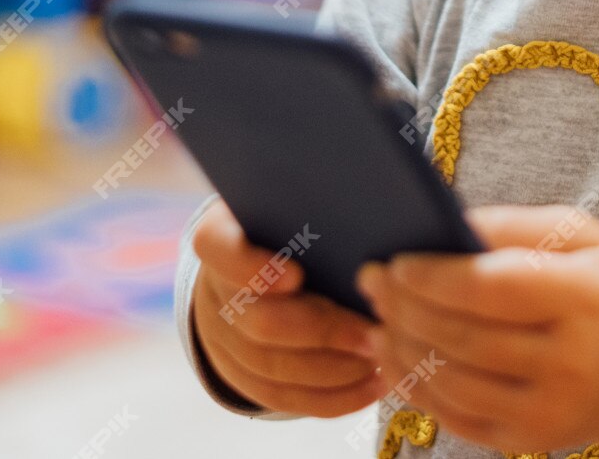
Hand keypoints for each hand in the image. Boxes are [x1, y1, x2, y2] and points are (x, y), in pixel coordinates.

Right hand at [188, 200, 382, 415]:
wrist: (248, 270)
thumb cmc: (288, 224)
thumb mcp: (291, 205)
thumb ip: (317, 206)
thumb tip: (375, 201)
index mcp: (222, 237)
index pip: (221, 250)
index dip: (253, 267)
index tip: (297, 276)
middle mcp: (215, 292)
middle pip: (259, 323)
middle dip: (322, 331)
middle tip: (373, 334)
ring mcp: (223, 340)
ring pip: (274, 368)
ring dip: (334, 370)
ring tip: (383, 358)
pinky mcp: (242, 377)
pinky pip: (283, 397)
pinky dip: (331, 398)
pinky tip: (372, 386)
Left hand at [355, 204, 598, 457]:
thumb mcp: (580, 235)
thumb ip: (513, 226)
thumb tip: (442, 226)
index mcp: (589, 298)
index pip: (494, 288)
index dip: (435, 277)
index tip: (398, 262)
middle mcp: (575, 362)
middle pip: (466, 337)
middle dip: (406, 308)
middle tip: (371, 281)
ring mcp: (553, 410)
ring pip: (454, 381)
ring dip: (402, 347)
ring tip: (375, 318)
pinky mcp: (532, 439)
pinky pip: (458, 416)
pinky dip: (417, 386)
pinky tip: (396, 356)